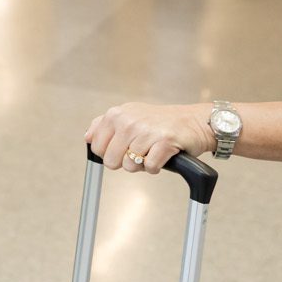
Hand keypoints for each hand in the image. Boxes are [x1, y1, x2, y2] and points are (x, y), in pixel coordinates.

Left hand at [85, 101, 217, 174]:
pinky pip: (150, 167)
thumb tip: (87, 137)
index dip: (108, 155)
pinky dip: (156, 167)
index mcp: (116, 114)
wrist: (194, 121)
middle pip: (111, 160)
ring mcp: (146, 130)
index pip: (96, 146)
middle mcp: (128, 120)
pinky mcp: (164, 141)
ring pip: (130, 166)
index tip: (120, 151)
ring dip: (142, 165)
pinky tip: (162, 156)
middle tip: (138, 153)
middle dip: (124, 163)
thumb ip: (105, 124)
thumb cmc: (160, 122)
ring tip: (152, 152)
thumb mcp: (129, 116)